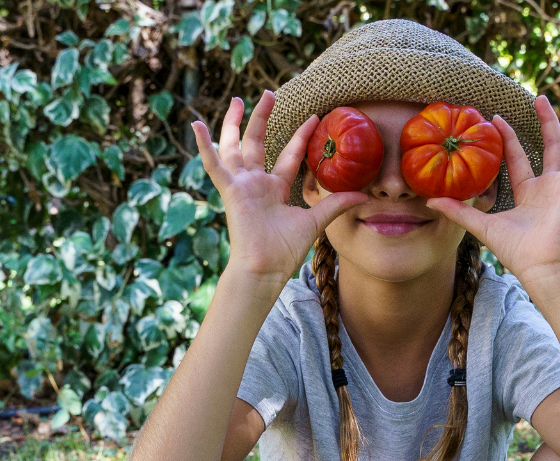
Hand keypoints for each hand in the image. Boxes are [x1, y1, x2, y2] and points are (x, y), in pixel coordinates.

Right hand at [192, 92, 368, 282]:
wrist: (265, 267)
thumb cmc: (286, 250)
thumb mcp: (315, 221)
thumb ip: (335, 204)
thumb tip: (363, 195)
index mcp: (275, 190)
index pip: (288, 156)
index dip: (300, 137)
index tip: (313, 117)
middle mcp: (256, 184)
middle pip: (256, 144)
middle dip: (262, 118)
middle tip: (269, 94)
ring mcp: (241, 185)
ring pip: (234, 147)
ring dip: (235, 123)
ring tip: (239, 99)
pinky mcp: (229, 190)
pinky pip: (213, 165)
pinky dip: (204, 145)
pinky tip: (196, 124)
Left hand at [426, 97, 559, 291]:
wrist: (543, 265)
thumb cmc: (517, 252)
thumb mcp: (482, 226)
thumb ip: (459, 212)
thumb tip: (429, 201)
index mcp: (530, 194)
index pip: (519, 160)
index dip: (509, 139)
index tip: (497, 118)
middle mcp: (550, 187)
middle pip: (549, 147)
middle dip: (544, 123)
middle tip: (538, 98)